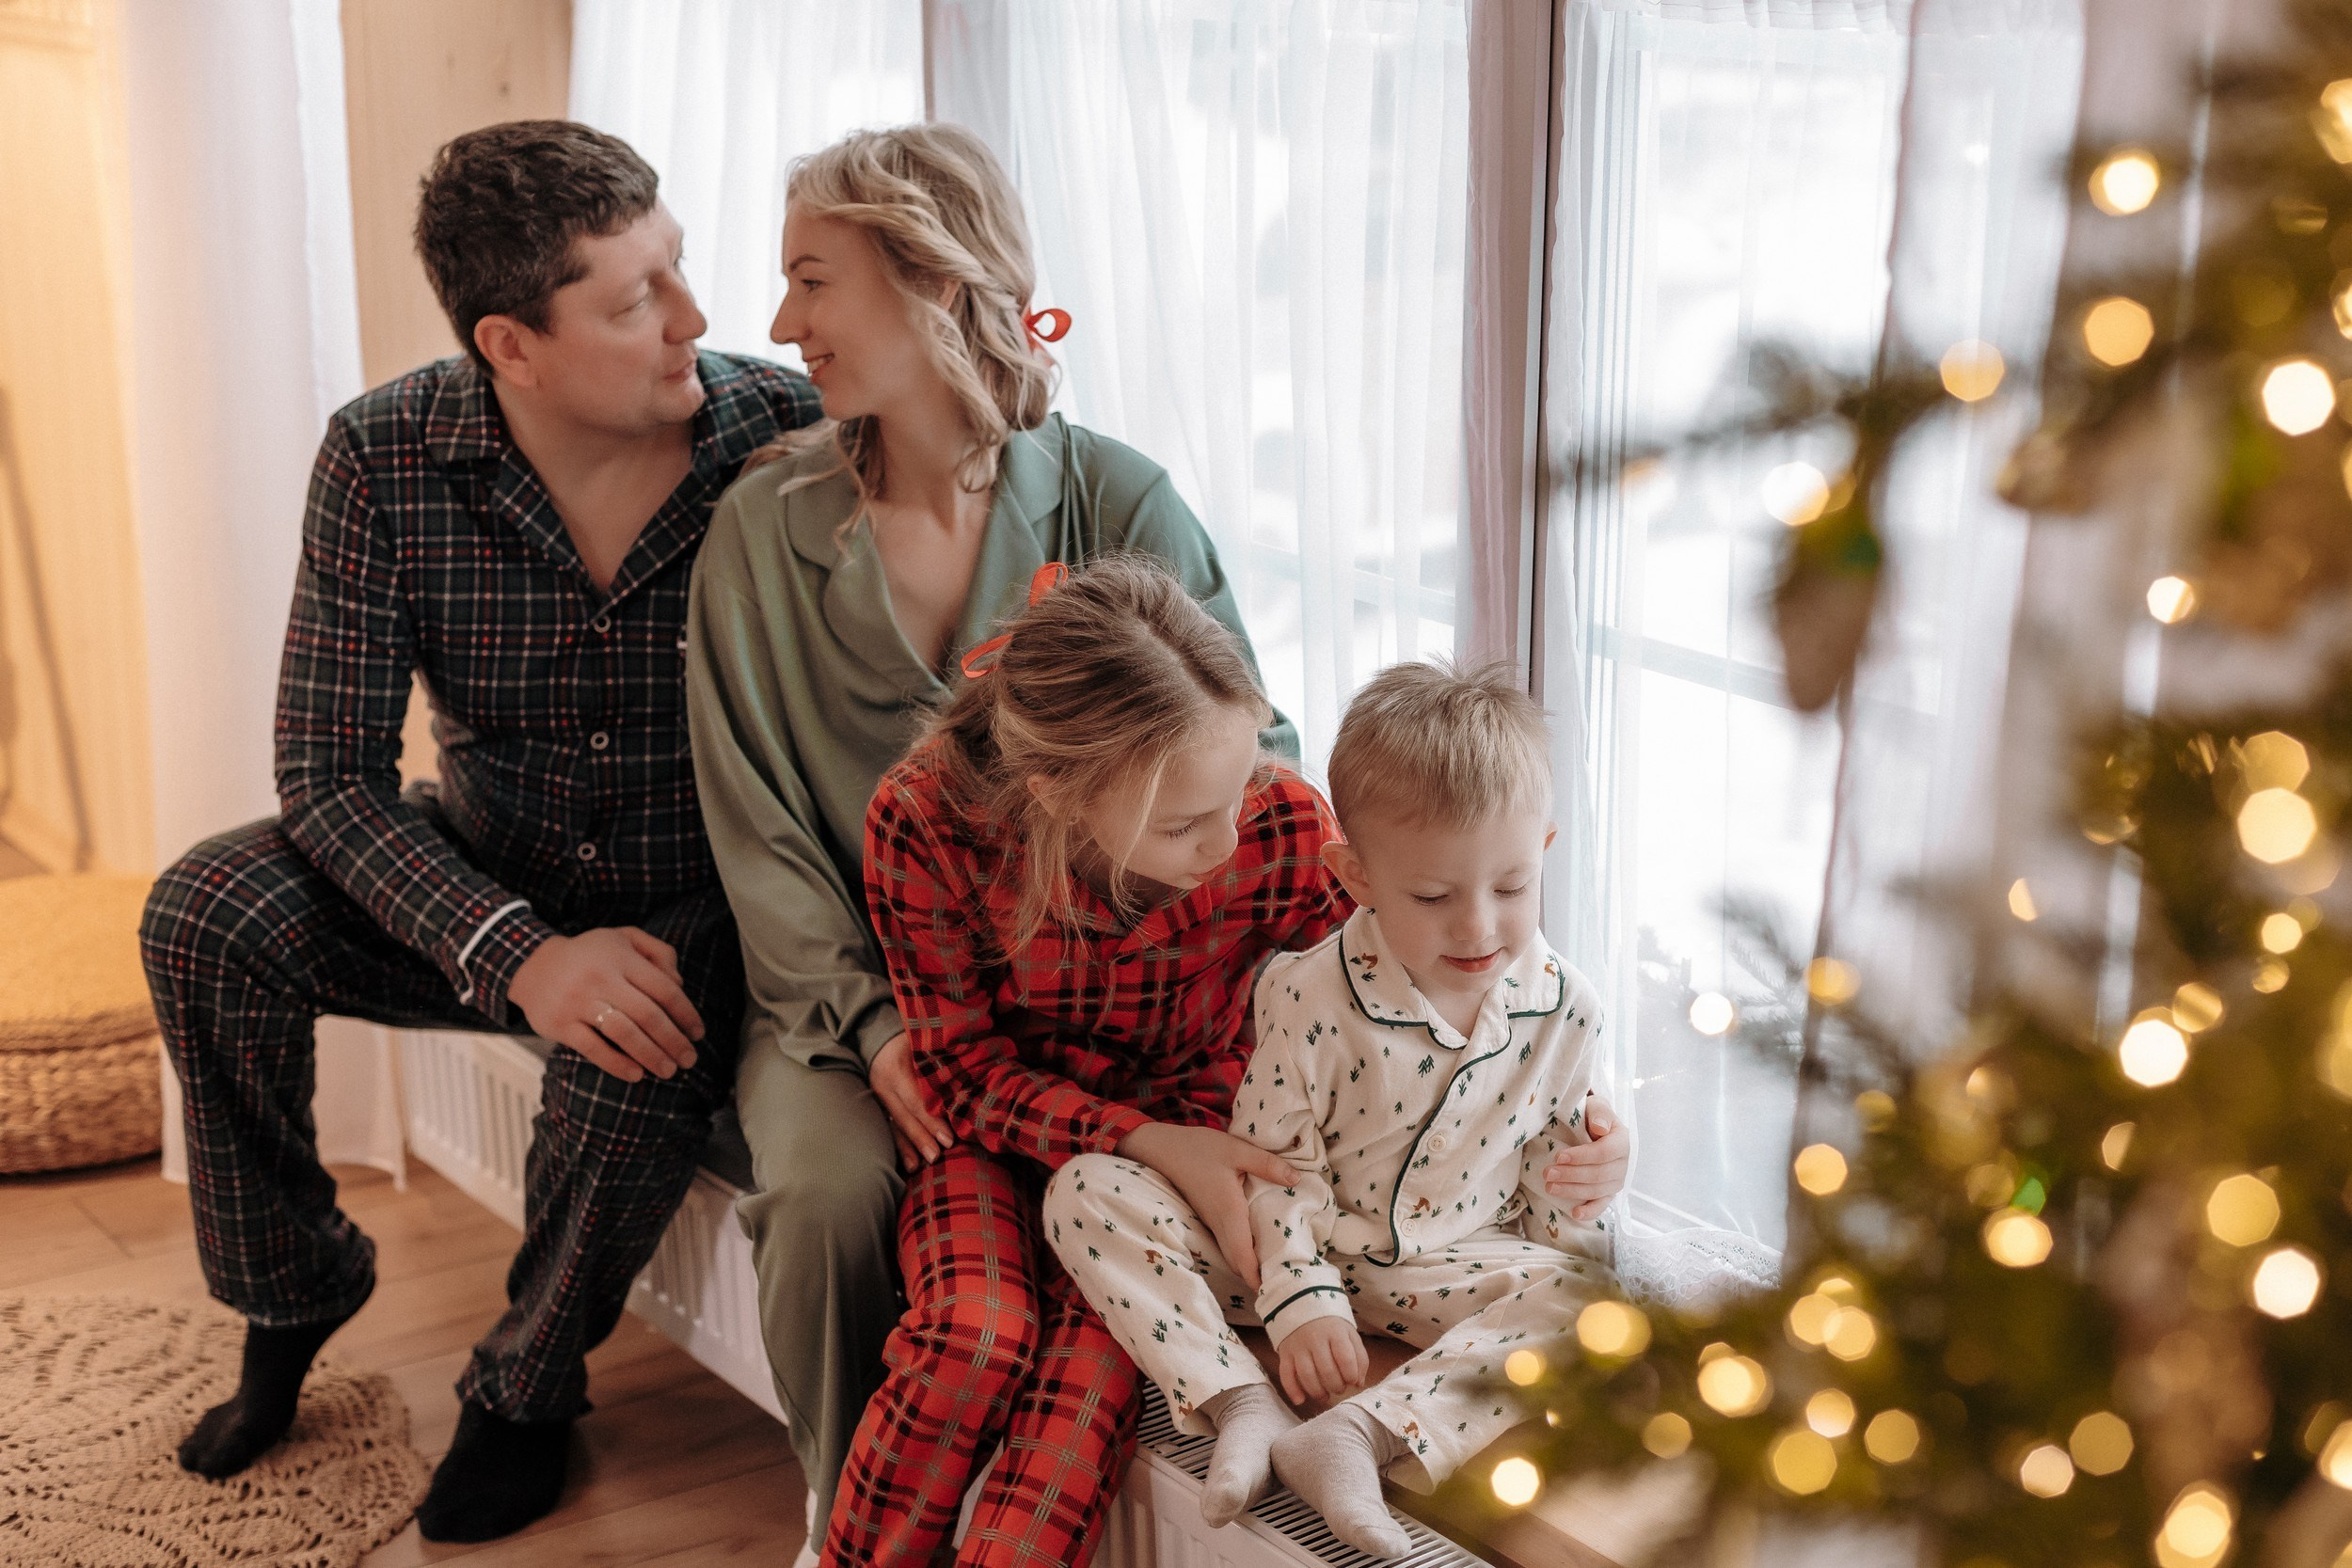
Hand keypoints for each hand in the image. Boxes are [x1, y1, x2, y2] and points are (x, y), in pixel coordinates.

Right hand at [508, 928, 704, 1083]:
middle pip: (648, 1015)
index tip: (698, 1034)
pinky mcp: (560, 1024)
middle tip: (689, 1059)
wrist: (533, 964)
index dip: (686, 1014)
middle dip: (674, 1041)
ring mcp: (579, 1002)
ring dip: (651, 1055)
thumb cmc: (590, 955)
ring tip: (668, 1070)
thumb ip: (658, 952)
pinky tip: (636, 1074)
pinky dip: (617, 1064)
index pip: (664, 989)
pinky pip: (593, 1048)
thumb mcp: (624, 938)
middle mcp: (602, 978)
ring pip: (624, 1033)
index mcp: (622, 958)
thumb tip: (680, 983)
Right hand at [870, 1032, 953, 1170]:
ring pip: (894, 1126)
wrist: (876, 1034)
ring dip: (908, 1148)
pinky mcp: (878, 1106)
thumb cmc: (911, 1038)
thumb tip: (967, 1084)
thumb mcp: (923, 1042)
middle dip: (921, 1138)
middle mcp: (884, 1086)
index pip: (917, 1100)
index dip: (932, 1120)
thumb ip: (939, 1062)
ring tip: (919, 1167)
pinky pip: (889, 1129)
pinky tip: (909, 1164)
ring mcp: (879, 1097)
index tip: (949, 1138)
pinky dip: (899, 1146)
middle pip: (905, 1116)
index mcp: (897, 1069)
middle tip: (937, 1156)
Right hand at [1116, 1122, 1299, 1291]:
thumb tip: (1296, 1179)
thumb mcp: (1237, 1150)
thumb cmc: (1199, 1148)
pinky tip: (1257, 1242)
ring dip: (1249, 1264)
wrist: (1162, 1149)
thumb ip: (1267, 1165)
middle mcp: (1219, 1224)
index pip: (1242, 1257)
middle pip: (1237, 1263)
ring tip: (1274, 1266)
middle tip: (1283, 1279)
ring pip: (1231, 1254)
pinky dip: (1242, 1251)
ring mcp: (1211, 1222)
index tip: (1274, 1290)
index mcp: (1229, 1213)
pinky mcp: (1209, 1216)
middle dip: (1257, 1276)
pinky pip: (1226, 1242)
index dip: (1256, 1277)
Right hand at [1277, 1316, 1369, 1405]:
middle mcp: (1315, 1338)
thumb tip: (1358, 1384)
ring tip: (1325, 1396)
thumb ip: (1359, 1358)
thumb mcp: (1350, 1334)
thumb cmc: (1331, 1326)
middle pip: (1326, 1370)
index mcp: (1335, 1332)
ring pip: (1306, 1375)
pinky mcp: (1285, 1353)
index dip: (1350, 1375)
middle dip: (1336, 1386)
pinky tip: (1301, 1400)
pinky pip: (1286, 1374)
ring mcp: (1298, 1346)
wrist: (1302, 1306)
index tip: (1352, 1381)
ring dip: (1318, 1392)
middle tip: (1339, 1388)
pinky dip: (1292, 1390)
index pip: (1345, 1358)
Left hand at [1544, 1093, 1629, 1219]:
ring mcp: (1616, 1181)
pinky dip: (1590, 1212)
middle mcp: (1623, 1164)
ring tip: (1549, 1187)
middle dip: (1571, 1175)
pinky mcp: (1608, 1192)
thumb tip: (1600, 1127)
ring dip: (1572, 1191)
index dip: (1581, 1156)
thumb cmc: (1595, 1116)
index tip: (1559, 1156)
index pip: (1603, 1153)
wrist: (1598, 1127)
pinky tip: (1575, 1213)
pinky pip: (1602, 1205)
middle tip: (1547, 1173)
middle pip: (1598, 1174)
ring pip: (1596, 1190)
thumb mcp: (1597, 1106)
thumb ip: (1600, 1112)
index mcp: (1622, 1142)